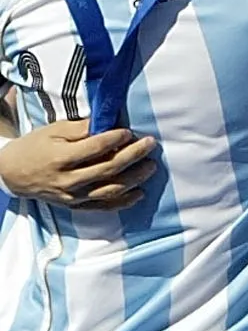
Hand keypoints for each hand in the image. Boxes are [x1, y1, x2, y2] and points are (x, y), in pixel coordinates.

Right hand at [0, 121, 158, 208]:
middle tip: (150, 144)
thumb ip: (81, 128)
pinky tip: (139, 193)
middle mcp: (67, 180)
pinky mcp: (75, 206)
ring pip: (109, 190)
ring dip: (134, 178)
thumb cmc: (36, 147)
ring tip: (151, 166)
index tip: (129, 131)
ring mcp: (72, 196)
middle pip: (107, 169)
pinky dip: (123, 201)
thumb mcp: (53, 131)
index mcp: (61, 158)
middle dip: (133, 155)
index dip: (115, 138)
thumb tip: (108, 123)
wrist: (12, 174)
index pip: (95, 148)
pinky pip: (102, 206)